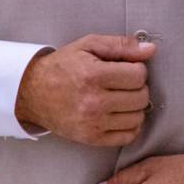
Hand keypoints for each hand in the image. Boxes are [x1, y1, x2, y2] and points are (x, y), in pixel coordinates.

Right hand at [14, 33, 153, 145]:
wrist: (32, 92)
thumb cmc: (63, 66)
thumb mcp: (88, 45)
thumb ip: (121, 45)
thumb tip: (151, 50)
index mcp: (93, 75)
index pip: (138, 75)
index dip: (137, 69)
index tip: (126, 68)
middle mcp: (93, 102)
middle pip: (141, 97)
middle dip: (138, 87)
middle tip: (123, 83)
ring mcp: (93, 123)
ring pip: (138, 117)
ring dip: (135, 106)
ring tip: (121, 97)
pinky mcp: (91, 139)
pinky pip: (128, 136)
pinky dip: (131, 125)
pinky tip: (120, 114)